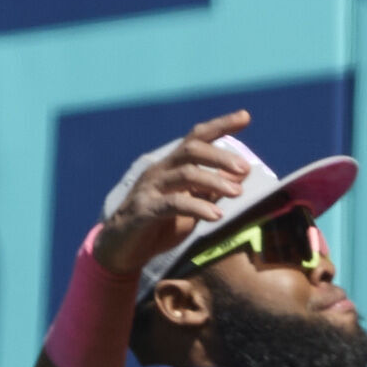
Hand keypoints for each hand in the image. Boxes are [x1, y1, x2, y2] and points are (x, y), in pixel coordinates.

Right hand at [96, 111, 256, 280]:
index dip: (220, 125)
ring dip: (214, 181)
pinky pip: (173, 204)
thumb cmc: (159, 226)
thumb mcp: (192, 206)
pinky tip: (216, 216)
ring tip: (237, 193)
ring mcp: (150, 189)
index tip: (244, 116)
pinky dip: (198, 208)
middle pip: (191, 150)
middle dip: (220, 156)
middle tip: (244, 168)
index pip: (196, 138)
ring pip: (185, 174)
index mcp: (171, 166)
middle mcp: (160, 171)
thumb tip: (243, 172)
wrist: (122, 251)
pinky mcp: (144, 210)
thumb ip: (213, 189)